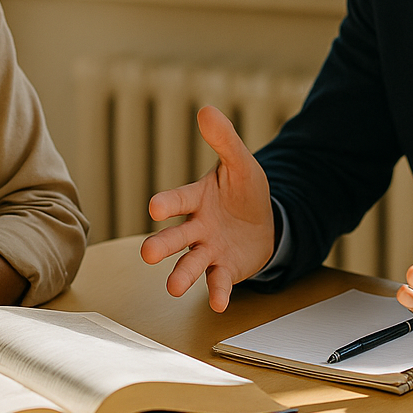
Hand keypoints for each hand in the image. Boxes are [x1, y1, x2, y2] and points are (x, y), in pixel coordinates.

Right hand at [139, 106, 274, 311]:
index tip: (155, 207)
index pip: (178, 200)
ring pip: (190, 263)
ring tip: (173, 288)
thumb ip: (224, 140)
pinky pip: (218, 281)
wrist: (265, 221)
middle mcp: (196, 227)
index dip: (167, 203)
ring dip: (181, 275)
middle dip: (161, 245)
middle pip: (175, 237)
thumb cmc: (244, 191)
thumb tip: (206, 109)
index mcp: (196, 198)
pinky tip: (219, 304)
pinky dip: (217, 292)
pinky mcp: (223, 269)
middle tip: (147, 254)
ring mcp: (208, 250)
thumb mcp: (240, 163)